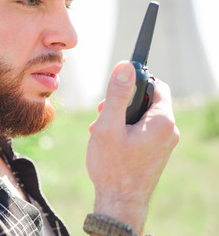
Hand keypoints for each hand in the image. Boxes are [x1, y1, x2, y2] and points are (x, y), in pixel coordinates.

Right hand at [86, 61, 179, 234]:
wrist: (120, 204)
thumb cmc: (113, 167)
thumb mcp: (108, 126)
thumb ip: (117, 95)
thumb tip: (125, 66)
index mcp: (162, 121)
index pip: (156, 85)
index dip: (135, 82)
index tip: (115, 91)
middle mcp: (169, 131)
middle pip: (147, 101)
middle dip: (122, 103)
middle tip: (102, 114)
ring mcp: (164, 144)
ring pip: (143, 118)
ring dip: (121, 118)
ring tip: (101, 131)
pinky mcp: (156, 153)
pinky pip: (143, 132)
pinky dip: (127, 131)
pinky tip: (110, 142)